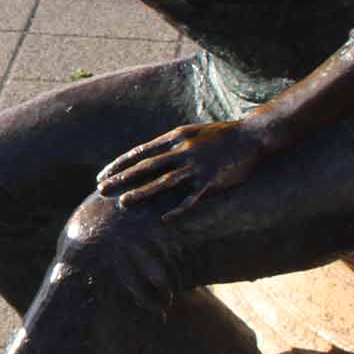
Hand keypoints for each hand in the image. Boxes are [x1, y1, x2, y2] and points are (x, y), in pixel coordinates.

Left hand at [95, 119, 269, 219]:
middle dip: (122, 179)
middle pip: (146, 167)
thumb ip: (170, 145)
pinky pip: (193, 199)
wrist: (252, 136)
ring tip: (123, 203)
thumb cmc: (219, 136)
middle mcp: (183, 150)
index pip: (140, 152)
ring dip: (143, 193)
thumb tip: (147, 157)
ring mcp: (198, 166)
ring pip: (164, 182)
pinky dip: (179, 210)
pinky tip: (165, 220)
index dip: (119, 164)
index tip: (101, 175)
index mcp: (175, 137)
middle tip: (101, 189)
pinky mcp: (213, 181)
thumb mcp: (191, 133)